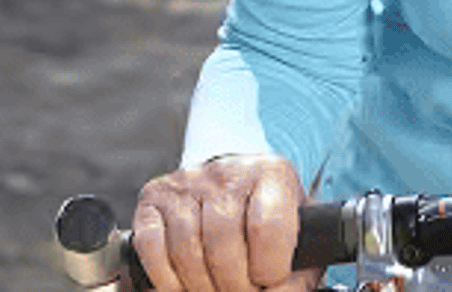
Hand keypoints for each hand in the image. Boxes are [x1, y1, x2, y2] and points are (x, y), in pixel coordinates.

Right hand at [133, 155, 317, 291]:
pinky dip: (166, 277)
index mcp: (271, 173)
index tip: (269, 280)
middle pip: (222, 240)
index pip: (268, 226)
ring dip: (200, 284)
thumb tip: (284, 291)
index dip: (269, 268)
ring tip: (215, 289)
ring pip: (187, 248)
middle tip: (241, 291)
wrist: (235, 183)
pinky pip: (152, 246)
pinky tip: (183, 285)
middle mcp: (227, 171)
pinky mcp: (154, 197)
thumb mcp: (295, 228)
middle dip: (232, 283)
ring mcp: (187, 181)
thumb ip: (299, 265)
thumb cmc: (267, 213)